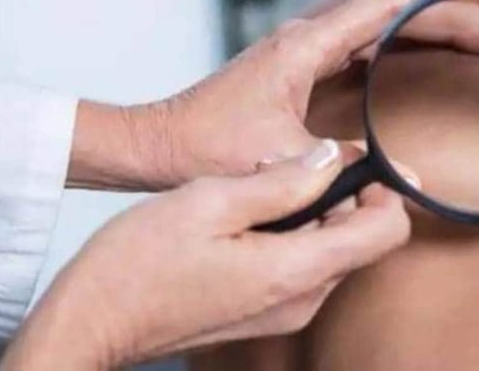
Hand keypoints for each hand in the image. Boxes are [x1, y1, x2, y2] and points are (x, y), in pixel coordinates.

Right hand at [0, 140, 411, 369]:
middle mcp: (301, 301)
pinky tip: (236, 221)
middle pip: (359, 239)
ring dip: (304, 214)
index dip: (383, 188)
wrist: (92, 322)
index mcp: (296, 271)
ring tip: (247, 193)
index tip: (352, 159)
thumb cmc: (136, 263)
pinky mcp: (262, 315)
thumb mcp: (210, 200)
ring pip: (327, 251)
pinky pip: (298, 268)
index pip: (386, 232)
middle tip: (277, 169)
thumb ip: (282, 181)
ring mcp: (283, 313)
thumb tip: (333, 157)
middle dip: (334, 195)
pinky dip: (284, 236)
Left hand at [67, 0, 478, 190]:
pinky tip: (437, 54)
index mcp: (306, 44)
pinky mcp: (305, 67)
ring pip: (390, 23)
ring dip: (442, 26)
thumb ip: (339, 164)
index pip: (396, 10)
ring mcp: (308, 49)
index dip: (455, 15)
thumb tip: (405, 173)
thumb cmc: (202, 148)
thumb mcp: (276, 161)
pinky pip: (372, 43)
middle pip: (404, 10)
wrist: (157, 144)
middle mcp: (310, 36)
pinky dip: (413, 43)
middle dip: (466, 18)